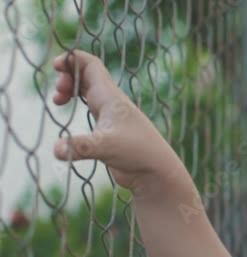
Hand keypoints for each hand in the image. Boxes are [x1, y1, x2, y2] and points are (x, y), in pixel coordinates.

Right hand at [51, 49, 182, 192]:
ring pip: (88, 91)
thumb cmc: (137, 154)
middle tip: (58, 96)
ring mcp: (110, 117)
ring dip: (70, 89)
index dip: (72, 59)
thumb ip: (81, 146)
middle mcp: (111, 103)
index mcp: (111, 97)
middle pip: (86, 74)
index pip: (90, 64)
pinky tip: (74, 112)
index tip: (56, 66)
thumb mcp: (106, 147)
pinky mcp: (109, 132)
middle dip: (67, 76)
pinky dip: (77, 106)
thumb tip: (57, 150)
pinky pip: (91, 108)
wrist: (156, 173)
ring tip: (59, 101)